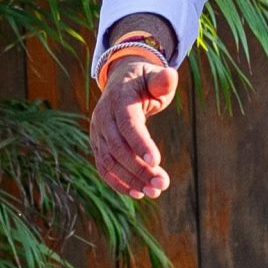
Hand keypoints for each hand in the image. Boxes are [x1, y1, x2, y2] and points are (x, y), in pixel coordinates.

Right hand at [89, 60, 177, 198]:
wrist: (120, 82)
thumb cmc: (144, 82)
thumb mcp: (155, 77)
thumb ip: (162, 80)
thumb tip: (170, 75)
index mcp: (119, 98)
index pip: (127, 123)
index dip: (140, 143)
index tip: (157, 162)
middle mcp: (104, 116)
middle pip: (118, 147)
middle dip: (140, 168)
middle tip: (162, 184)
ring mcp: (98, 132)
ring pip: (109, 161)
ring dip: (131, 180)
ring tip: (154, 191)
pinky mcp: (97, 144)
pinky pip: (103, 167)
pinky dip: (118, 183)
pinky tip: (138, 193)